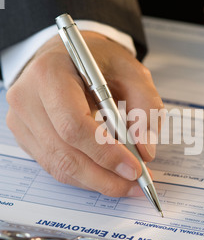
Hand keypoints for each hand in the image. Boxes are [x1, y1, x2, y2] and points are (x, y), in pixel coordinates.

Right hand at [6, 32, 162, 196]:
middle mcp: (27, 98)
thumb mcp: (131, 71)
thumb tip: (145, 150)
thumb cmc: (97, 60)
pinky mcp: (26, 137)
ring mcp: (22, 121)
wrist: (68, 55)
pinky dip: (84, 177)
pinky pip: (55, 166)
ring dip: (96, 181)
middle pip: (64, 153)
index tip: (134, 168)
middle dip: (104, 176)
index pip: (73, 125)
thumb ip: (145, 107)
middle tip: (135, 185)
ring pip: (59, 166)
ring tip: (126, 184)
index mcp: (50, 74)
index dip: (105, 152)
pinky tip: (106, 176)